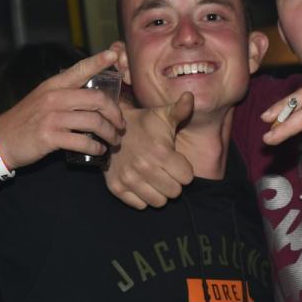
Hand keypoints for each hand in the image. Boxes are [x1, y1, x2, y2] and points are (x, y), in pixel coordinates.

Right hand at [0, 50, 125, 169]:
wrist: (1, 140)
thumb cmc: (28, 120)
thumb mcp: (44, 99)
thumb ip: (67, 94)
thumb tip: (96, 98)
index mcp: (54, 86)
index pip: (80, 69)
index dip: (98, 61)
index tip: (114, 54)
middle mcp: (55, 98)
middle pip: (97, 100)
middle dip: (115, 113)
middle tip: (121, 124)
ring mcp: (52, 117)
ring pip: (94, 122)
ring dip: (109, 133)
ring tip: (114, 140)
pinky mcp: (50, 137)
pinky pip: (83, 141)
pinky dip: (96, 147)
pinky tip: (99, 150)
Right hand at [104, 93, 194, 209]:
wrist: (110, 128)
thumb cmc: (144, 122)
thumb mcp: (163, 114)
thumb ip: (180, 109)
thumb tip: (191, 96)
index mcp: (160, 151)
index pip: (187, 178)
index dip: (185, 170)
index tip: (177, 162)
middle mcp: (144, 167)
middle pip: (174, 192)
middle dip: (174, 182)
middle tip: (167, 171)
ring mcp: (129, 179)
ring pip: (158, 202)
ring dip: (160, 192)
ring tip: (156, 178)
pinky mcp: (116, 187)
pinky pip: (140, 205)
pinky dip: (143, 198)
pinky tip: (142, 183)